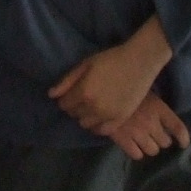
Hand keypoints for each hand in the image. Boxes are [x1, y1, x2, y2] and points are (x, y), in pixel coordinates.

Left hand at [50, 17, 173, 132]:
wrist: (139, 62)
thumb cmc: (110, 59)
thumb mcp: (85, 64)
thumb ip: (67, 81)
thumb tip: (51, 95)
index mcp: (83, 92)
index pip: (64, 105)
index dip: (65, 99)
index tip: (72, 93)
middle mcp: (94, 107)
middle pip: (74, 115)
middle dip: (75, 107)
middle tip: (84, 97)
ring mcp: (108, 115)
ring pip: (86, 124)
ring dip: (85, 116)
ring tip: (93, 105)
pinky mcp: (120, 119)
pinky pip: (102, 131)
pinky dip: (97, 125)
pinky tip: (100, 116)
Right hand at [105, 94, 190, 159]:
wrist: (102, 91)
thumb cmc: (125, 87)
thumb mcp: (145, 91)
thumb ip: (156, 106)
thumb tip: (165, 121)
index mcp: (159, 108)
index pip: (178, 128)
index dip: (183, 138)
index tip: (183, 143)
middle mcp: (151, 123)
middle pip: (165, 142)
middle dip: (162, 140)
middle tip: (155, 135)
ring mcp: (138, 133)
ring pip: (152, 150)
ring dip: (150, 147)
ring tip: (144, 141)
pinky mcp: (124, 140)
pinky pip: (137, 155)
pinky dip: (137, 152)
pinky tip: (133, 145)